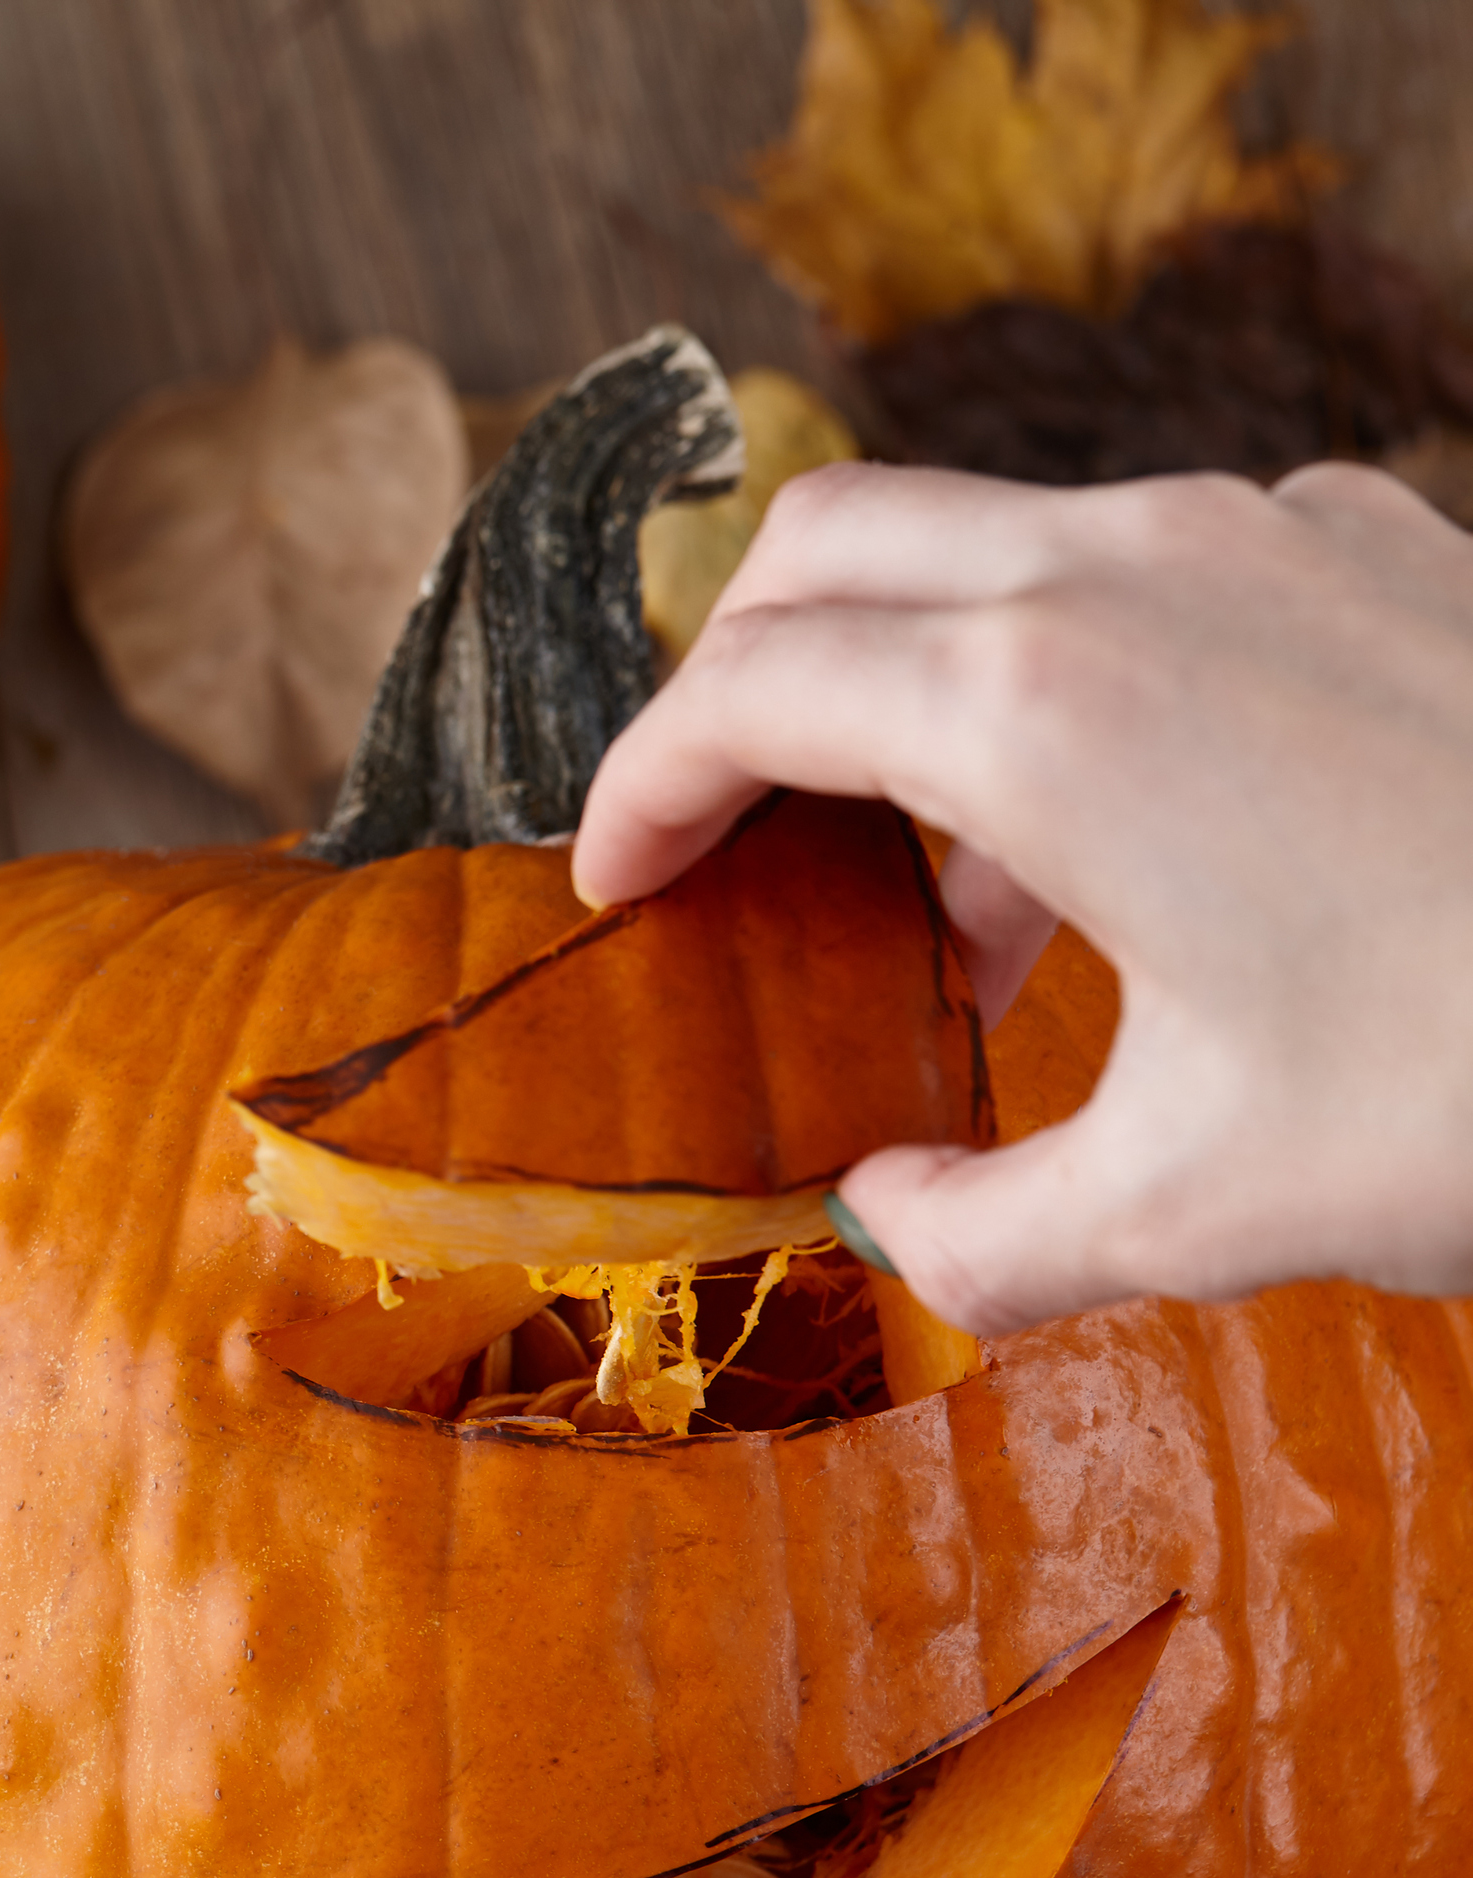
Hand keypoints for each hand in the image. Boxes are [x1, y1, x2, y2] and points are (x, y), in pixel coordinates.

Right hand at [577, 459, 1472, 1333]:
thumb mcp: (1188, 1207)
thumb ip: (974, 1232)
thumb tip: (880, 1230)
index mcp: (1038, 710)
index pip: (743, 693)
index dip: (640, 789)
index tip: (613, 883)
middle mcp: (1132, 572)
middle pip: (824, 546)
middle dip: (727, 682)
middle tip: (715, 831)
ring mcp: (1267, 533)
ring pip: (986, 540)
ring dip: (903, 681)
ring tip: (938, 895)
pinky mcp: (1377, 547)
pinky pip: (1142, 564)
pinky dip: (1059, 668)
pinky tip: (1126, 844)